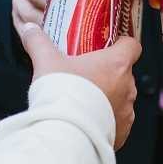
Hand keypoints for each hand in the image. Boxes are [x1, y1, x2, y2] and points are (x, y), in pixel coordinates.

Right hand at [21, 25, 140, 149]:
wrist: (65, 134)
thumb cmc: (61, 95)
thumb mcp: (46, 62)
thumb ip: (39, 42)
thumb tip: (30, 29)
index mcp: (117, 64)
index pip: (132, 46)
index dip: (122, 44)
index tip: (110, 45)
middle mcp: (128, 87)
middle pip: (124, 73)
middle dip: (109, 73)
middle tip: (88, 73)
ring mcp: (127, 111)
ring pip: (122, 97)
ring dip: (109, 96)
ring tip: (86, 99)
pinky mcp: (123, 131)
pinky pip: (119, 121)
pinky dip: (107, 118)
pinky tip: (90, 118)